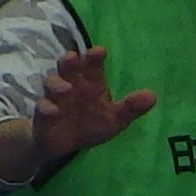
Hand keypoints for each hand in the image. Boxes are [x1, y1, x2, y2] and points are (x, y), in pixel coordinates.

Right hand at [25, 48, 155, 168]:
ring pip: (52, 84)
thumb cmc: (90, 123)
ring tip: (66, 89)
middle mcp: (71, 84)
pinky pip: (42, 108)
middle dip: (70, 62)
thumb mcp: (114, 119)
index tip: (100, 51)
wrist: (63, 144)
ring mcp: (55, 98)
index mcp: (90, 82)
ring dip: (57, 84)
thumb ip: (130, 108)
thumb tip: (152, 96)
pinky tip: (52, 110)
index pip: (92, 65)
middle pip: (68, 68)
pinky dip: (46, 108)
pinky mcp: (43, 115)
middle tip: (73, 57)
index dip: (94, 58)